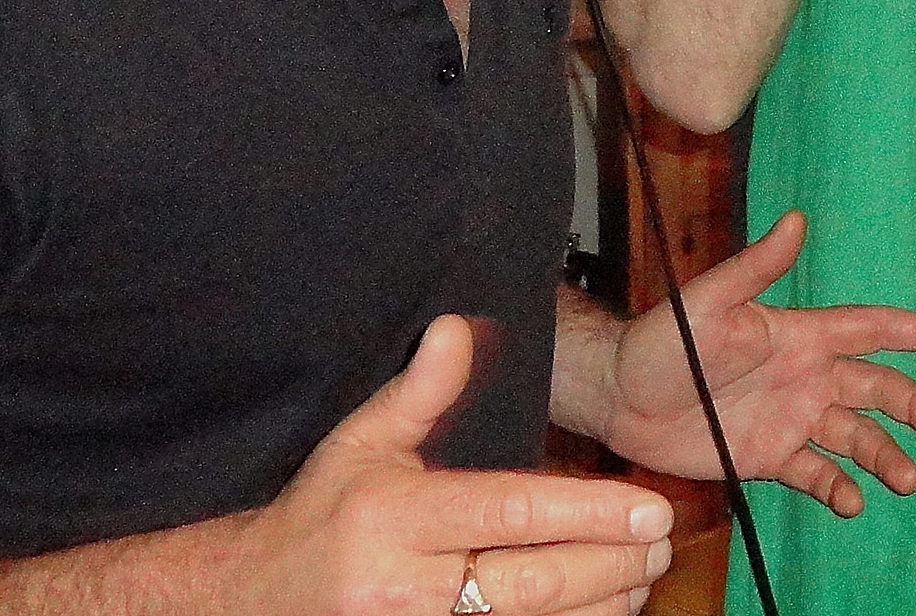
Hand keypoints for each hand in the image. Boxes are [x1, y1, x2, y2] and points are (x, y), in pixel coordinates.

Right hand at [236, 315, 674, 615]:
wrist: (255, 602)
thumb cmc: (322, 518)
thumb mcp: (360, 445)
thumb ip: (419, 393)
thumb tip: (458, 328)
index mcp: (396, 518)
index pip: (509, 510)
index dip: (587, 512)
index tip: (649, 509)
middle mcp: (406, 585)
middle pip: (532, 582)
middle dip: (610, 564)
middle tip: (661, 542)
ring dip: (599, 607)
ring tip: (642, 577)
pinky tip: (599, 615)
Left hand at [601, 211, 915, 516]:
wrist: (620, 397)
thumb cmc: (663, 341)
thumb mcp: (711, 301)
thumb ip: (757, 267)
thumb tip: (797, 219)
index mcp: (802, 336)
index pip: (874, 331)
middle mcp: (807, 377)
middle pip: (878, 389)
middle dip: (915, 406)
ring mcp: (791, 419)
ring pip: (855, 436)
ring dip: (884, 455)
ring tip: (905, 480)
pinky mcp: (769, 457)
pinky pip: (816, 473)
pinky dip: (838, 488)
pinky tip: (851, 503)